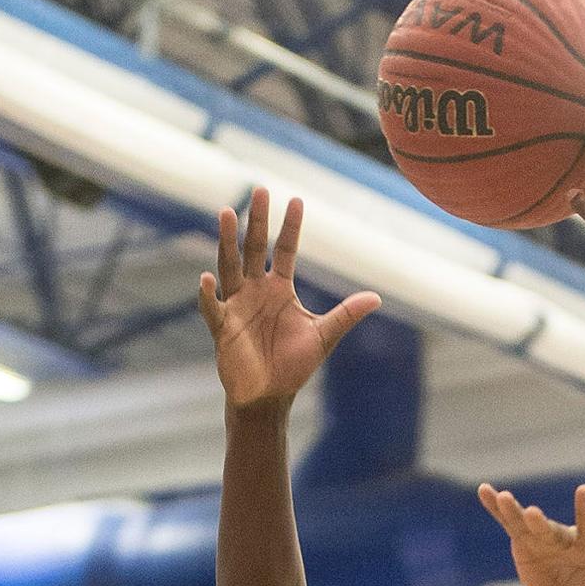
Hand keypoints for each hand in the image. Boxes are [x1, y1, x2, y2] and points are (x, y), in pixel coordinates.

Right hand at [199, 191, 381, 408]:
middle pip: (254, 248)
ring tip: (226, 213)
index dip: (290, 227)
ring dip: (227, 241)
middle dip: (257, 221)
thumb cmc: (293, 365)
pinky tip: (208, 279)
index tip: (296, 200)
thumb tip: (376, 297)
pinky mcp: (223, 328)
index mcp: (280, 289)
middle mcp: (256, 290)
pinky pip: (213, 308)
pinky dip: (209, 295)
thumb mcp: (323, 336)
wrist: (270, 396)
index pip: (284, 250)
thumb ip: (346, 315)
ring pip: (230, 266)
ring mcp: (237, 306)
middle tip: (260, 189)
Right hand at [479, 482, 584, 585]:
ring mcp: (543, 538)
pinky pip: (509, 523)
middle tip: (531, 514)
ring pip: (526, 523)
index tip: (583, 489)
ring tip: (502, 498)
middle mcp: (565, 539)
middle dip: (540, 524)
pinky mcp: (524, 541)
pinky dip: (496, 508)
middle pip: (551, 531)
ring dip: (514, 511)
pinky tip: (484, 491)